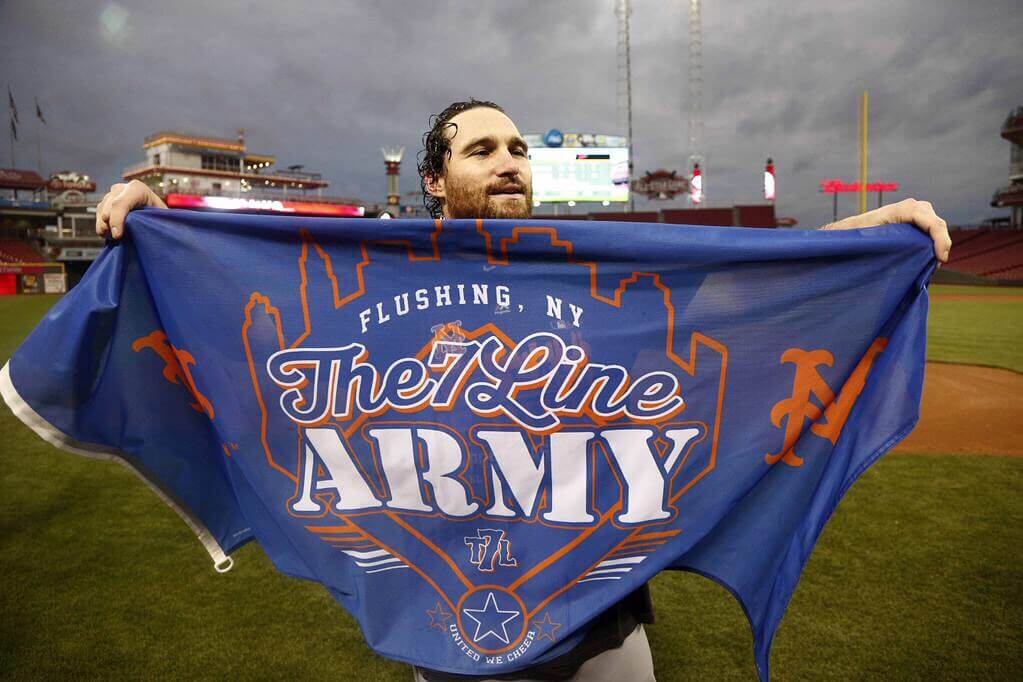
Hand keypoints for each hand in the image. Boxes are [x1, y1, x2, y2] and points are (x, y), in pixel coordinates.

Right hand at [95, 179, 167, 239]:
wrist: (154, 215)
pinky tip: (112, 235)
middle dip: (110, 227)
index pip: (120, 203)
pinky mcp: (104, 203)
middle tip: (118, 241)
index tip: (117, 236)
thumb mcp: (162, 218)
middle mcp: (121, 188)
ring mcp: (110, 195)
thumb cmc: (161, 218)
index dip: (117, 220)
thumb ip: (155, 221)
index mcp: (137, 188)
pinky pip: (98, 218)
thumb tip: (148, 229)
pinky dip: (103, 229)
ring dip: (106, 229)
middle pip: (107, 209)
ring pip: (101, 214)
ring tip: (118, 239)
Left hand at [820, 198, 951, 262]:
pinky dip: (934, 241)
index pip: (931, 222)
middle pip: (937, 224)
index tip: (940, 258)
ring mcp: (916, 210)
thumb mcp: (870, 239)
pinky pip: (931, 228)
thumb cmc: (858, 233)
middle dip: (941, 244)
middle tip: (937, 265)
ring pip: (937, 226)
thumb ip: (886, 243)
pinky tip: (930, 255)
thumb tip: (901, 256)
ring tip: (933, 262)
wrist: (852, 228)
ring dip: (938, 243)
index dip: (940, 240)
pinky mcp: (916, 218)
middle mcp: (912, 206)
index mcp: (902, 209)